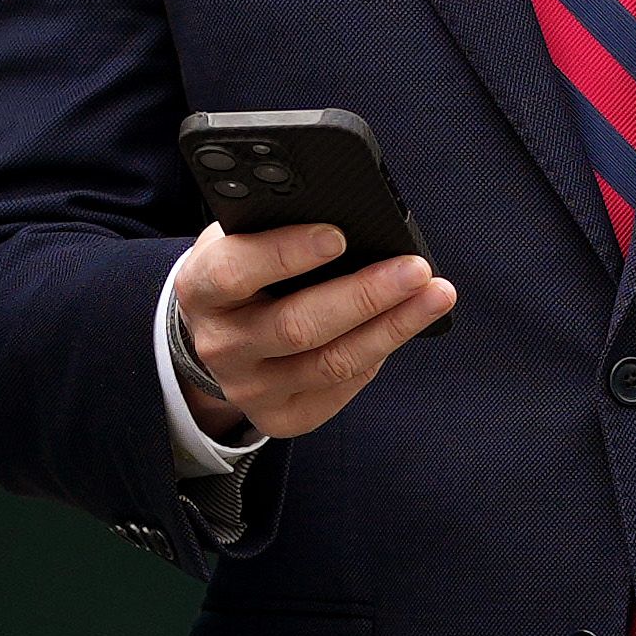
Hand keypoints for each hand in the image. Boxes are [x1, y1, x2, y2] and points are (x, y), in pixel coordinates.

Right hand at [173, 217, 452, 445]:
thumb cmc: (244, 269)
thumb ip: (277, 226)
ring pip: (331, 364)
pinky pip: (340, 389)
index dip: (287, 253)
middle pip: (297, 327)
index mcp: (200, 288)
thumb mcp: (242, 237)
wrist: (216, 332)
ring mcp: (248, 389)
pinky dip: (376, 356)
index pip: (236, 271)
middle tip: (416, 269)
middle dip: (365, 296)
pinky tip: (403, 327)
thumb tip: (354, 217)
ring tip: (435, 296)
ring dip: (392, 328)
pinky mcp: (278, 417)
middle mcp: (220, 345)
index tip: (339, 234)